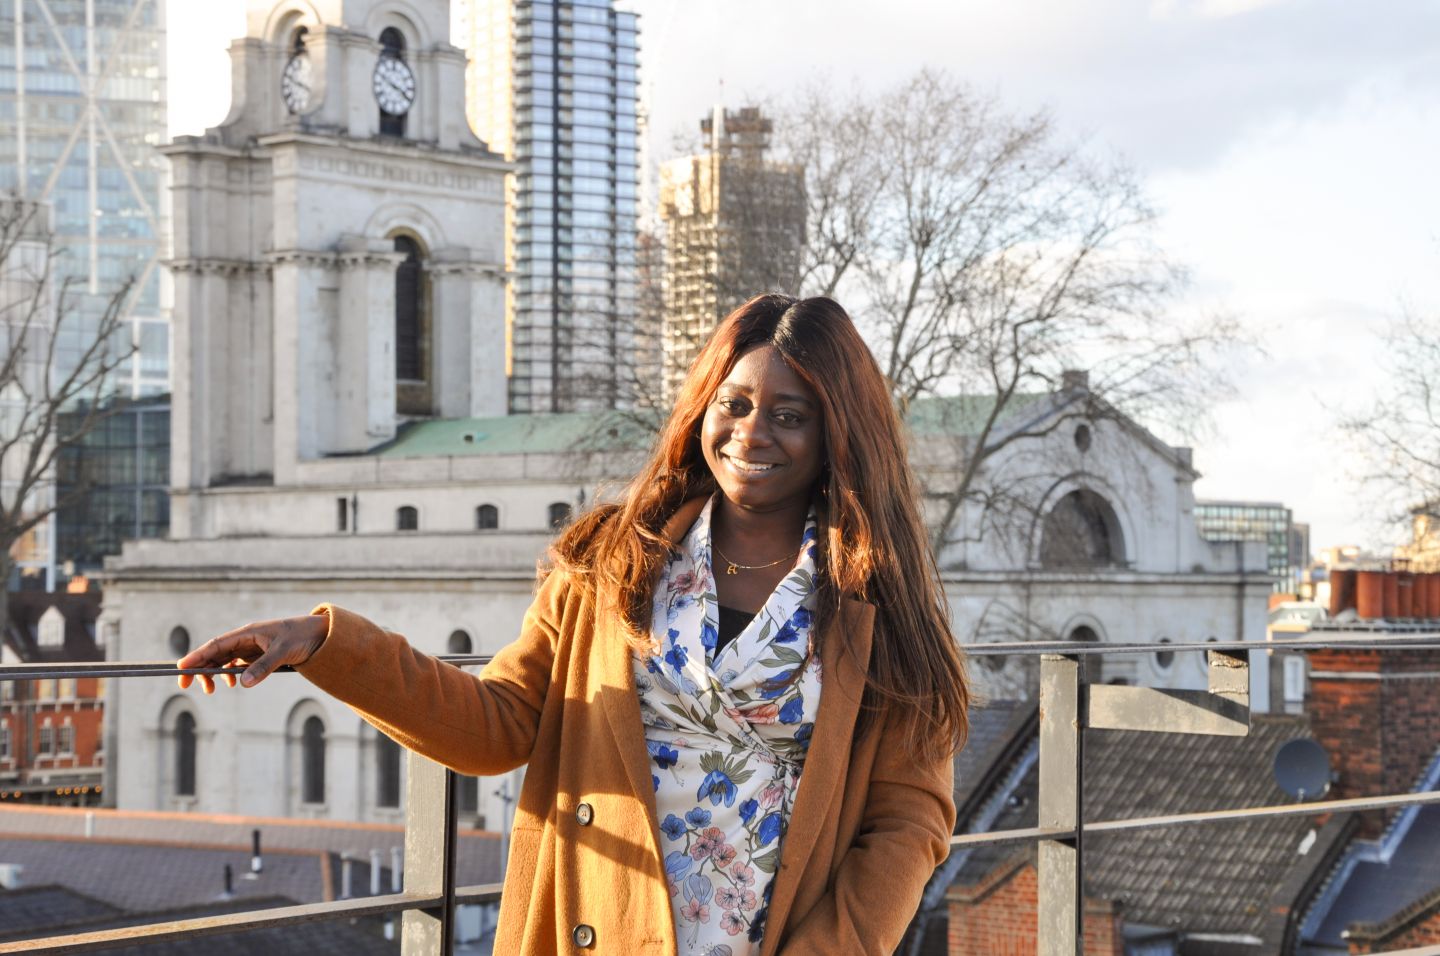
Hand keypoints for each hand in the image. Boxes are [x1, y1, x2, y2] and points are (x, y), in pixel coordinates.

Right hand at [177, 615, 328, 692]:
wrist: (322, 635)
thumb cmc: (303, 637)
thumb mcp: (284, 651)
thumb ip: (263, 667)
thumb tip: (241, 683)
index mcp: (249, 633)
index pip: (216, 644)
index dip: (197, 656)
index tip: (181, 668)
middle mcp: (247, 639)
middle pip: (216, 653)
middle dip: (200, 667)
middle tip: (186, 684)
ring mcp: (253, 647)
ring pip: (225, 660)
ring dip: (214, 672)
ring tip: (210, 689)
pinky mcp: (261, 655)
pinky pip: (239, 664)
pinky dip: (231, 674)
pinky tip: (233, 683)